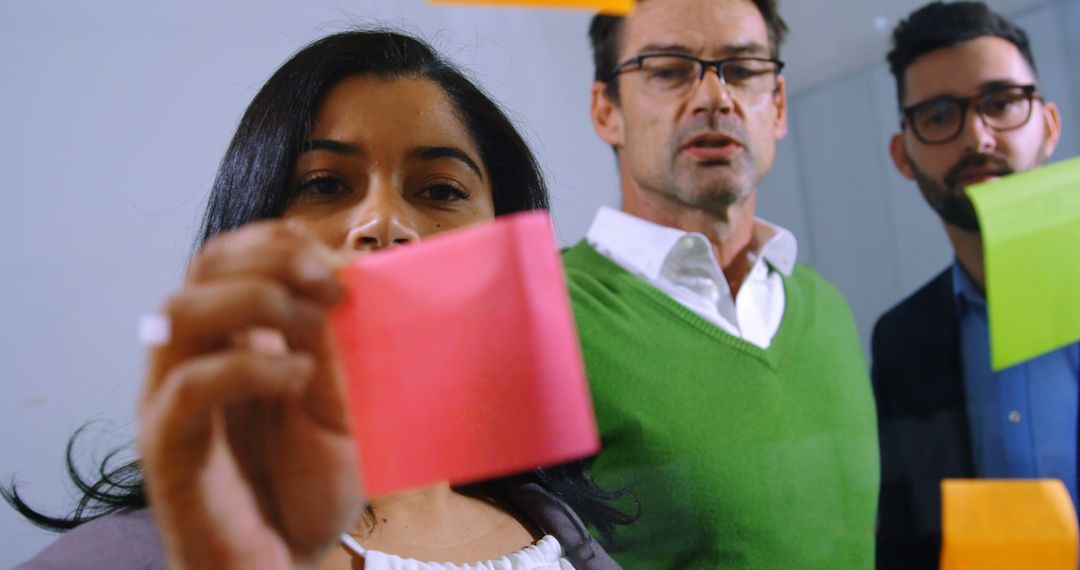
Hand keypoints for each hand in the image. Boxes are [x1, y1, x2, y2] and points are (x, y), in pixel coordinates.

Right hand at [138, 221, 362, 568]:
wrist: (287, 566)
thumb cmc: (309, 491)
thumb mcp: (338, 407)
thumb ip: (332, 349)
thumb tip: (340, 283)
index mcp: (228, 342)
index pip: (229, 257)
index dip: (277, 242)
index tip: (337, 265)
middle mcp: (191, 360)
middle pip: (203, 267)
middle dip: (271, 258)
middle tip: (332, 285)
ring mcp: (173, 402)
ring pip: (181, 312)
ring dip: (256, 301)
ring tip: (314, 331)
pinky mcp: (168, 449)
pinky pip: (188, 387)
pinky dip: (248, 366)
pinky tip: (295, 376)